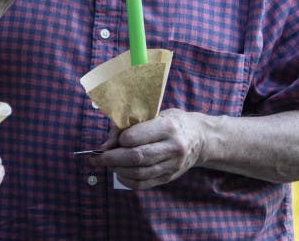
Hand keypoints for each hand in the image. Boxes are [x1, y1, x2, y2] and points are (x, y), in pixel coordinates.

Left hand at [91, 109, 205, 188]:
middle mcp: (172, 147)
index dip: (118, 140)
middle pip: (136, 158)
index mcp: (167, 127)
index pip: (135, 137)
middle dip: (112, 159)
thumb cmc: (172, 122)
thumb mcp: (154, 114)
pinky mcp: (169, 177)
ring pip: (139, 173)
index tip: (109, 141)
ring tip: (107, 164)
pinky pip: (144, 184)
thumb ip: (130, 126)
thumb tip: (106, 144)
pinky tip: (119, 173)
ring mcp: (172, 165)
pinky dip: (127, 181)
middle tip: (98, 158)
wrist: (200, 138)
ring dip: (118, 170)